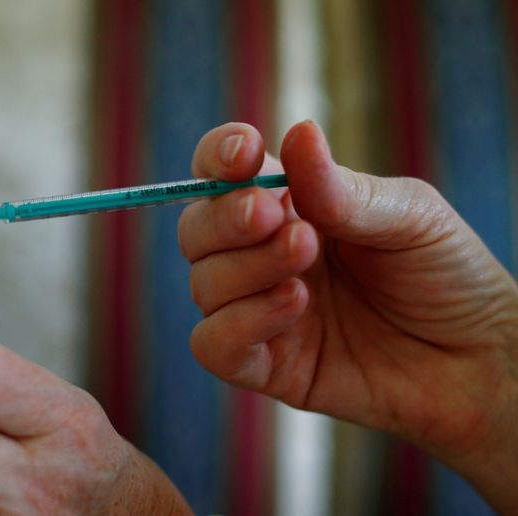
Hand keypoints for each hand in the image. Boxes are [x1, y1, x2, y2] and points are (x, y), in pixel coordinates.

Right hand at [177, 121, 517, 510]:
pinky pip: (212, 344)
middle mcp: (262, 256)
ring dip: (246, 268)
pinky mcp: (265, 365)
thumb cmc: (447, 275)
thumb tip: (298, 134)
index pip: (222, 175)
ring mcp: (259, 310)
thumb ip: (343, 190)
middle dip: (226, 218)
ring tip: (306, 259)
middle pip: (197, 229)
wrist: (478, 359)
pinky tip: (294, 307)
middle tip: (275, 216)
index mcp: (289, 207)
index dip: (217, 158)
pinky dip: (239, 323)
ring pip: (202, 284)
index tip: (244, 153)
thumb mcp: (408, 216)